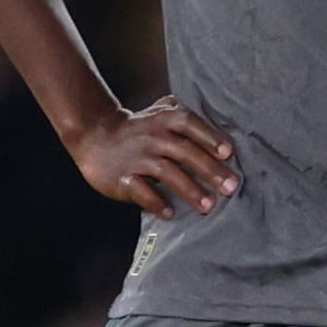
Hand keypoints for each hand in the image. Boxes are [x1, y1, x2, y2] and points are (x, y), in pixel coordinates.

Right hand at [67, 97, 238, 217]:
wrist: (94, 136)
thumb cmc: (138, 128)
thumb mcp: (158, 113)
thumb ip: (184, 114)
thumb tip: (221, 120)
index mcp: (164, 120)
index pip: (190, 125)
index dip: (209, 137)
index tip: (229, 153)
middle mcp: (153, 137)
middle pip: (184, 151)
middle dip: (209, 170)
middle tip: (231, 187)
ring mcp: (137, 157)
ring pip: (166, 172)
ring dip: (189, 190)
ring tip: (208, 207)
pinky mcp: (122, 177)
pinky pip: (141, 190)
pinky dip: (156, 202)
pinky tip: (171, 213)